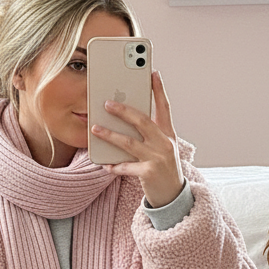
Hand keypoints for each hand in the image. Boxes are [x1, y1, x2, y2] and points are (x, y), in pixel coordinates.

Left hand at [91, 70, 184, 208]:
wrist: (173, 195)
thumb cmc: (163, 167)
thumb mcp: (162, 147)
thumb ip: (148, 134)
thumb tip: (126, 118)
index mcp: (168, 134)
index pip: (164, 107)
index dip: (159, 89)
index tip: (152, 72)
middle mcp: (165, 143)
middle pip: (142, 121)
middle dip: (123, 111)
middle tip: (107, 103)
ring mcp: (158, 158)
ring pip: (129, 143)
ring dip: (110, 135)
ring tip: (95, 128)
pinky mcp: (149, 173)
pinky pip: (126, 167)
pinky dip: (113, 165)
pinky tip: (103, 163)